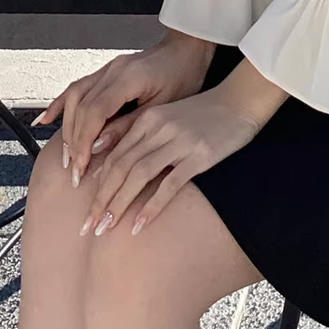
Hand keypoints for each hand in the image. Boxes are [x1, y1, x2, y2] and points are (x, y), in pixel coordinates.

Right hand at [34, 32, 215, 186]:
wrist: (188, 50)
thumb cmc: (184, 77)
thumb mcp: (163, 108)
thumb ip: (130, 126)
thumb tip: (98, 147)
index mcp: (129, 77)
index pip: (95, 112)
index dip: (84, 141)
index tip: (80, 167)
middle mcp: (113, 69)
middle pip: (80, 106)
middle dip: (73, 141)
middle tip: (73, 172)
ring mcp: (107, 68)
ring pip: (75, 97)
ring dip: (67, 128)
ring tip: (66, 157)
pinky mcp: (106, 71)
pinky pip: (78, 87)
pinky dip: (61, 104)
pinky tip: (46, 119)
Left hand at [78, 79, 275, 240]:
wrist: (242, 100)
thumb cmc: (205, 114)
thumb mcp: (169, 119)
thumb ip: (143, 138)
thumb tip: (113, 169)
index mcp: (149, 119)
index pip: (114, 156)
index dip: (96, 185)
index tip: (86, 211)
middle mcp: (159, 128)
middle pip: (120, 167)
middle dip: (101, 200)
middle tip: (89, 228)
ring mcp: (179, 141)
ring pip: (138, 175)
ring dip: (118, 204)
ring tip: (106, 228)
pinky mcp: (199, 155)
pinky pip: (169, 183)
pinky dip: (151, 205)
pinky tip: (139, 224)